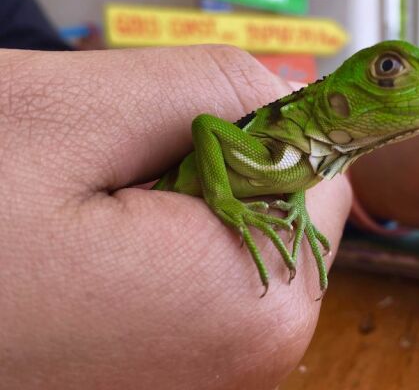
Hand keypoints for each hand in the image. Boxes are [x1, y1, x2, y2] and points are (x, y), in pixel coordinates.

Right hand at [0, 46, 350, 388]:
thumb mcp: (70, 114)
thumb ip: (211, 87)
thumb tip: (285, 98)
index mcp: (253, 306)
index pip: (320, 179)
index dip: (259, 131)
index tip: (186, 120)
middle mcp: (248, 359)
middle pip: (280, 213)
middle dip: (215, 169)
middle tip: (110, 170)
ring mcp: (207, 375)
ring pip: (234, 240)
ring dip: (177, 204)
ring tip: (83, 214)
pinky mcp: (164, 370)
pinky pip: (195, 278)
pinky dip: (157, 245)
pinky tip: (86, 249)